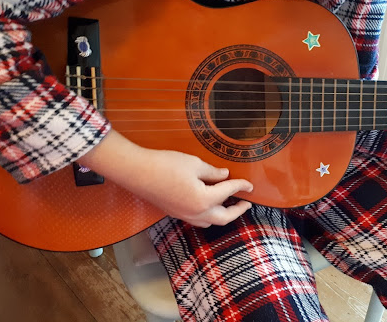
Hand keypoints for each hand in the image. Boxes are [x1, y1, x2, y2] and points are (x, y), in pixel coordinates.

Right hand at [78, 130, 252, 227]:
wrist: (137, 172)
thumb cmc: (165, 165)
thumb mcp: (194, 164)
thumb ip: (212, 173)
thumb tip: (224, 176)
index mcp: (204, 199)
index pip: (229, 192)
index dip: (241, 186)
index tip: (249, 184)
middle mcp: (195, 212)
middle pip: (224, 218)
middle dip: (237, 211)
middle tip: (246, 203)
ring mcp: (184, 215)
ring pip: (210, 221)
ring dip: (222, 215)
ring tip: (230, 204)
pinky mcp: (175, 213)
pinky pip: (197, 219)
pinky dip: (208, 214)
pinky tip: (209, 204)